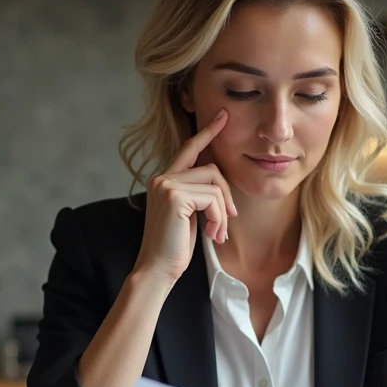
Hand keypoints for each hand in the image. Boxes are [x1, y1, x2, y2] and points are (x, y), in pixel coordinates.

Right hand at [132, 108, 237, 285]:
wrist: (157, 270)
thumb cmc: (174, 247)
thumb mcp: (189, 215)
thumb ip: (198, 196)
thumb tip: (220, 187)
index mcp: (164, 180)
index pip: (189, 149)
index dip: (208, 133)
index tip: (223, 117)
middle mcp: (162, 177)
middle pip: (212, 170)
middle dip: (227, 196)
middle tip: (230, 221)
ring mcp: (166, 185)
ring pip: (215, 185)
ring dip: (224, 212)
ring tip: (219, 233)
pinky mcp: (174, 196)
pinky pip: (213, 198)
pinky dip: (220, 218)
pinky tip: (214, 235)